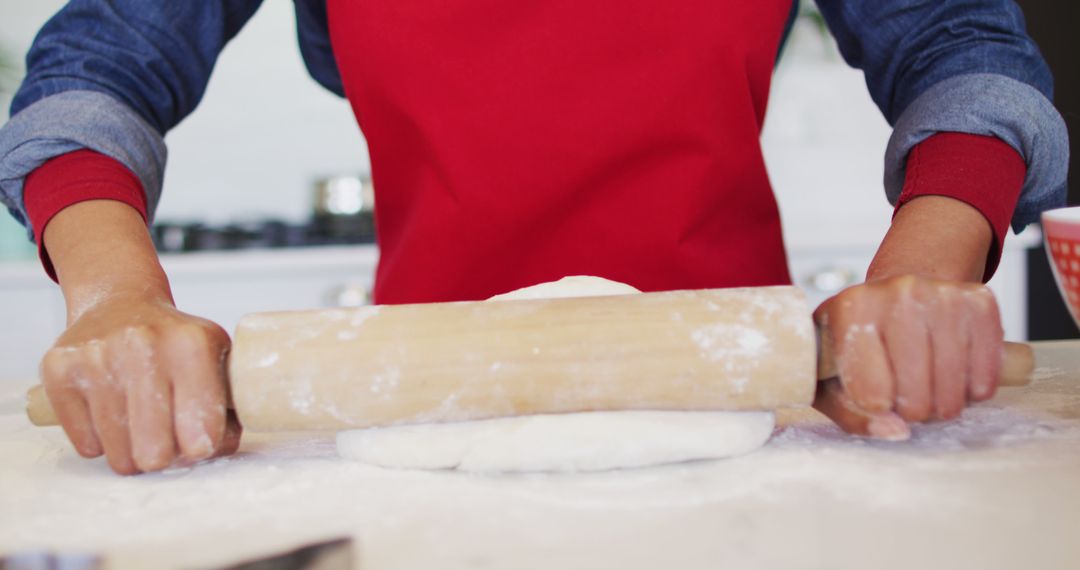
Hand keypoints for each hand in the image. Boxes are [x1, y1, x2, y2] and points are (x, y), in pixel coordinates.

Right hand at [40, 292, 239, 473]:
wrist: (118, 303)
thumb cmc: (174, 341)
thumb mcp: (216, 355)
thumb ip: (230, 402)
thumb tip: (221, 447)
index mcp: (192, 344)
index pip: (201, 430)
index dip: (202, 448)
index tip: (198, 444)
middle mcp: (142, 346)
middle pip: (156, 452)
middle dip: (164, 458)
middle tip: (165, 443)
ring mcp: (97, 357)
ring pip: (119, 454)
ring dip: (132, 453)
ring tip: (139, 428)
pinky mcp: (59, 370)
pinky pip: (86, 444)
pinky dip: (101, 442)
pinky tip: (111, 415)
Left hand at [812, 275, 1003, 439]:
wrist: (893, 298)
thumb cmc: (856, 343)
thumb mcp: (830, 379)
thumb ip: (852, 415)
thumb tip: (897, 431)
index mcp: (851, 308)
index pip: (870, 393)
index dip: (875, 408)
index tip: (873, 395)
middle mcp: (898, 292)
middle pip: (915, 398)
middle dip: (911, 411)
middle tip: (903, 393)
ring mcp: (943, 294)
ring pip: (953, 392)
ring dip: (942, 404)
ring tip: (926, 385)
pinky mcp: (980, 302)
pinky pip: (986, 379)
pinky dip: (972, 391)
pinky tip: (952, 375)